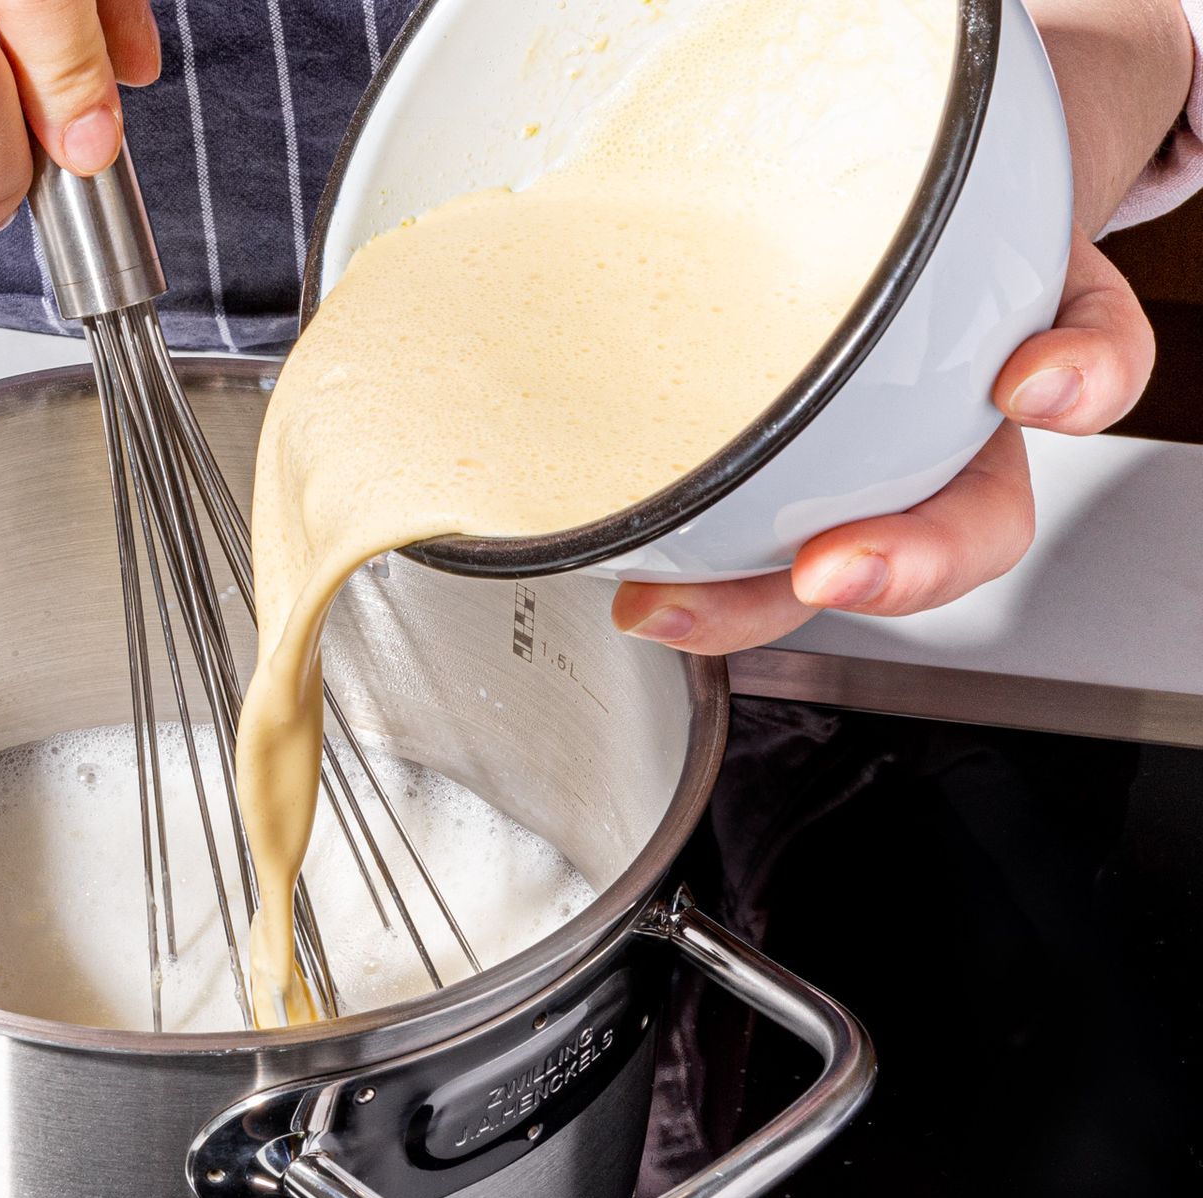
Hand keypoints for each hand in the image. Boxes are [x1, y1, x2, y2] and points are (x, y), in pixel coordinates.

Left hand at [611, 0, 1194, 654]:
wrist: (853, 173)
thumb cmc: (883, 168)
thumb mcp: (926, 146)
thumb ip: (930, 125)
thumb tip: (854, 10)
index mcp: (1002, 314)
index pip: (1082, 352)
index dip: (1076, 380)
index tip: (1031, 384)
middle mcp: (937, 405)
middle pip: (959, 509)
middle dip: (905, 557)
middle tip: (828, 568)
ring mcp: (849, 454)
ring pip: (825, 555)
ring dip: (757, 598)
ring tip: (671, 608)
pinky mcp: (759, 474)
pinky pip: (723, 538)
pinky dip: (698, 576)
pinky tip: (643, 591)